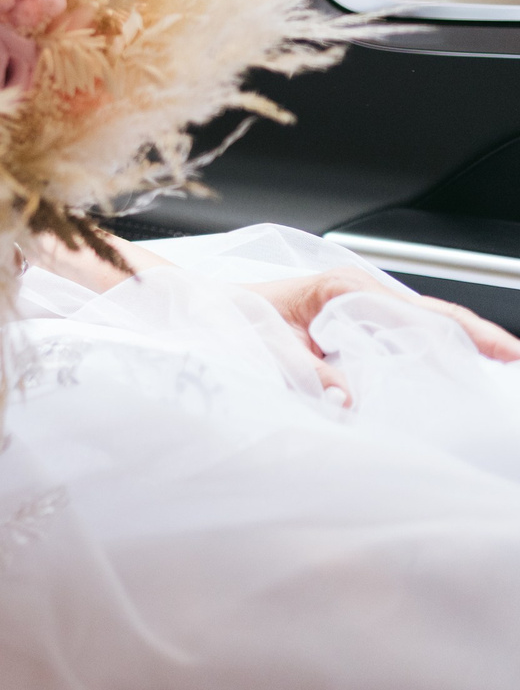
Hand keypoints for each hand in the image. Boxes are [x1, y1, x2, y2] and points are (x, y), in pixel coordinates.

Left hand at [243, 268, 519, 403]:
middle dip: (478, 342)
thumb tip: (346, 400)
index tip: (507, 353)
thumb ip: (302, 369)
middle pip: (433, 318)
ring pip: (421, 330)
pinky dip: (429, 359)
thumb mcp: (262, 341)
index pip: (420, 311)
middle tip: (515, 368)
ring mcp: (356, 308)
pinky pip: (400, 342)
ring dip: (458, 352)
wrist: (202, 307)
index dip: (467, 333)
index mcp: (341, 288)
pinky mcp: (351, 327)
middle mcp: (355, 293)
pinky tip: (450, 382)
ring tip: (497, 376)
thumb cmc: (229, 314)